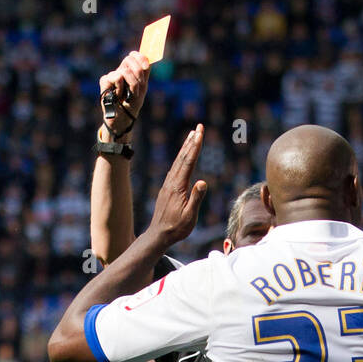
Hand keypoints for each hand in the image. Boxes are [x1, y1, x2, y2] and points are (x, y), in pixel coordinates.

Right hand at [99, 51, 150, 137]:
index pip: (135, 56)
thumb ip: (144, 73)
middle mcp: (121, 70)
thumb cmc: (133, 103)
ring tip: (127, 93)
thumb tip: (148, 59)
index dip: (140, 57)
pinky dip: (121, 88)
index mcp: (131, 70)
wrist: (122, 117)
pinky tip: (118, 95)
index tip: (146, 66)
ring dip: (131, 84)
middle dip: (137, 73)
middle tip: (137, 86)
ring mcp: (113, 75)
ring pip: (125, 70)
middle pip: (129, 60)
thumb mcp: (142, 88)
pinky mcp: (105, 80)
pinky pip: (117, 78)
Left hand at [148, 125, 206, 244]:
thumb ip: (196, 198)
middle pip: (183, 157)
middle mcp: (172, 182)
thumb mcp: (189, 216)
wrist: (159, 234)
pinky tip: (184, 156)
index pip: (188, 162)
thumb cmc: (177, 228)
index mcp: (178, 186)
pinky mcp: (167, 188)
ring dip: (186, 148)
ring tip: (192, 136)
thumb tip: (203, 182)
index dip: (195, 146)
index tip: (200, 133)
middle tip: (199, 127)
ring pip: (178, 161)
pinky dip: (181, 158)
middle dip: (192, 141)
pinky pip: (176, 168)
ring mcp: (168, 184)